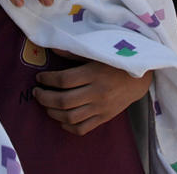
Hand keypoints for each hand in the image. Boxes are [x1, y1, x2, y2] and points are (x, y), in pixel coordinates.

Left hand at [34, 49, 151, 134]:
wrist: (140, 77)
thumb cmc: (116, 61)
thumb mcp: (96, 52)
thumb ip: (74, 53)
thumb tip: (51, 48)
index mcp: (94, 73)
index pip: (64, 80)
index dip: (47, 80)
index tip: (39, 77)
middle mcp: (97, 92)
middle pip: (64, 101)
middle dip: (45, 98)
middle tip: (36, 92)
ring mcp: (101, 108)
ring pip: (70, 117)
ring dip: (53, 112)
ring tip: (46, 104)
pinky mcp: (104, 118)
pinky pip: (82, 128)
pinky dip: (68, 126)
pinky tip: (60, 118)